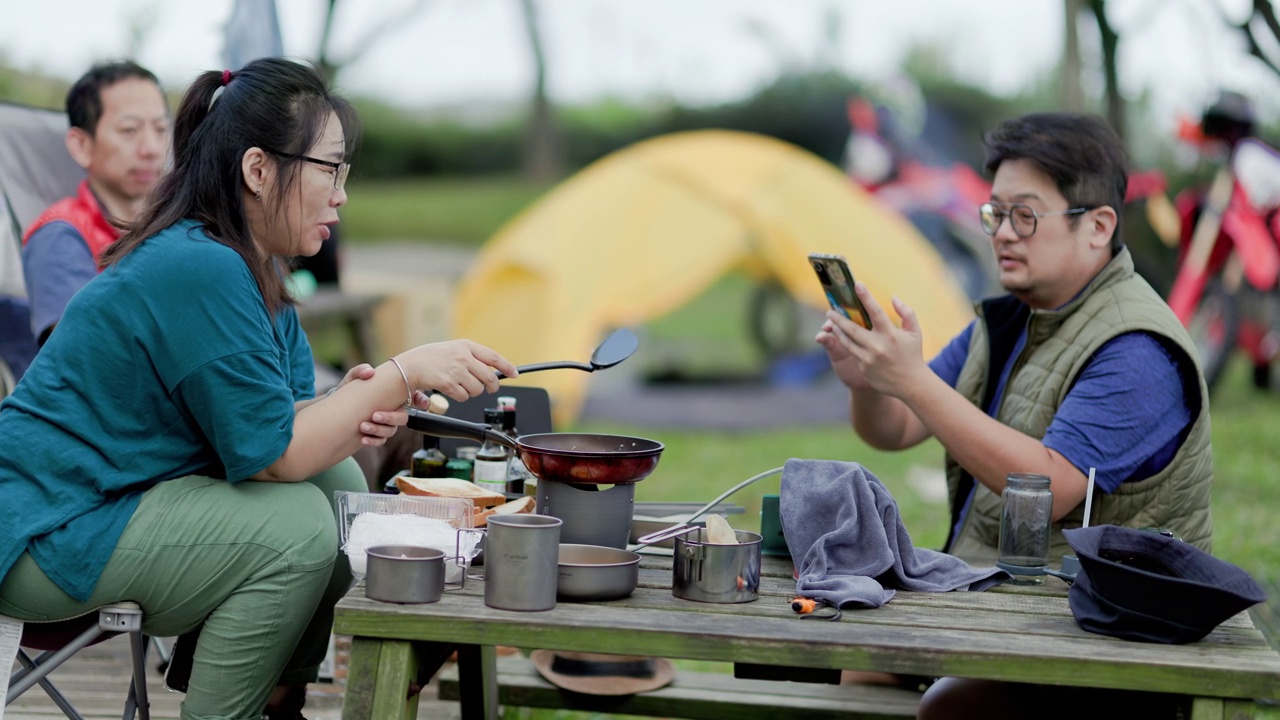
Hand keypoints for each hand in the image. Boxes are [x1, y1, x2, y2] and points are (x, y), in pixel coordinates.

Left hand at [337, 363, 420, 445]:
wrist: (336, 408)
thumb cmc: (349, 389)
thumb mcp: (353, 377)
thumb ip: (360, 370)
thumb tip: (370, 372)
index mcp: (392, 395)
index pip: (413, 397)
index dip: (421, 400)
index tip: (422, 403)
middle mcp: (392, 410)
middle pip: (402, 418)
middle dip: (391, 418)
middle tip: (375, 415)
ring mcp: (385, 424)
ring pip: (391, 430)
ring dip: (378, 429)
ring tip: (362, 426)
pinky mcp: (376, 435)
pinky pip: (380, 441)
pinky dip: (373, 441)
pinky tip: (363, 439)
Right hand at [397, 340, 517, 402]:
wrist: (409, 366)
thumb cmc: (429, 358)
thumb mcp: (452, 349)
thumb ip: (471, 357)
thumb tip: (492, 370)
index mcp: (465, 345)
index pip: (493, 357)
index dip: (507, 366)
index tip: (514, 373)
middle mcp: (463, 356)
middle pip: (489, 377)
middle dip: (491, 386)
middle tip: (489, 389)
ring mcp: (456, 370)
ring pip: (477, 389)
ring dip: (471, 392)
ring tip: (460, 386)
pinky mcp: (448, 383)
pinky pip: (464, 396)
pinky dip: (460, 396)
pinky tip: (451, 390)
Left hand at [816, 282, 926, 397]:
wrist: (911, 384)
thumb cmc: (913, 355)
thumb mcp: (915, 332)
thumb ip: (906, 312)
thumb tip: (893, 297)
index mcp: (890, 334)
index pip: (875, 311)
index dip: (866, 296)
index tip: (857, 284)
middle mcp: (877, 346)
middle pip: (852, 328)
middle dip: (838, 317)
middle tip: (829, 310)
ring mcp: (868, 359)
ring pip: (847, 341)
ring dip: (838, 331)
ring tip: (832, 323)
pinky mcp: (863, 368)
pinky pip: (854, 353)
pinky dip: (850, 345)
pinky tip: (845, 338)